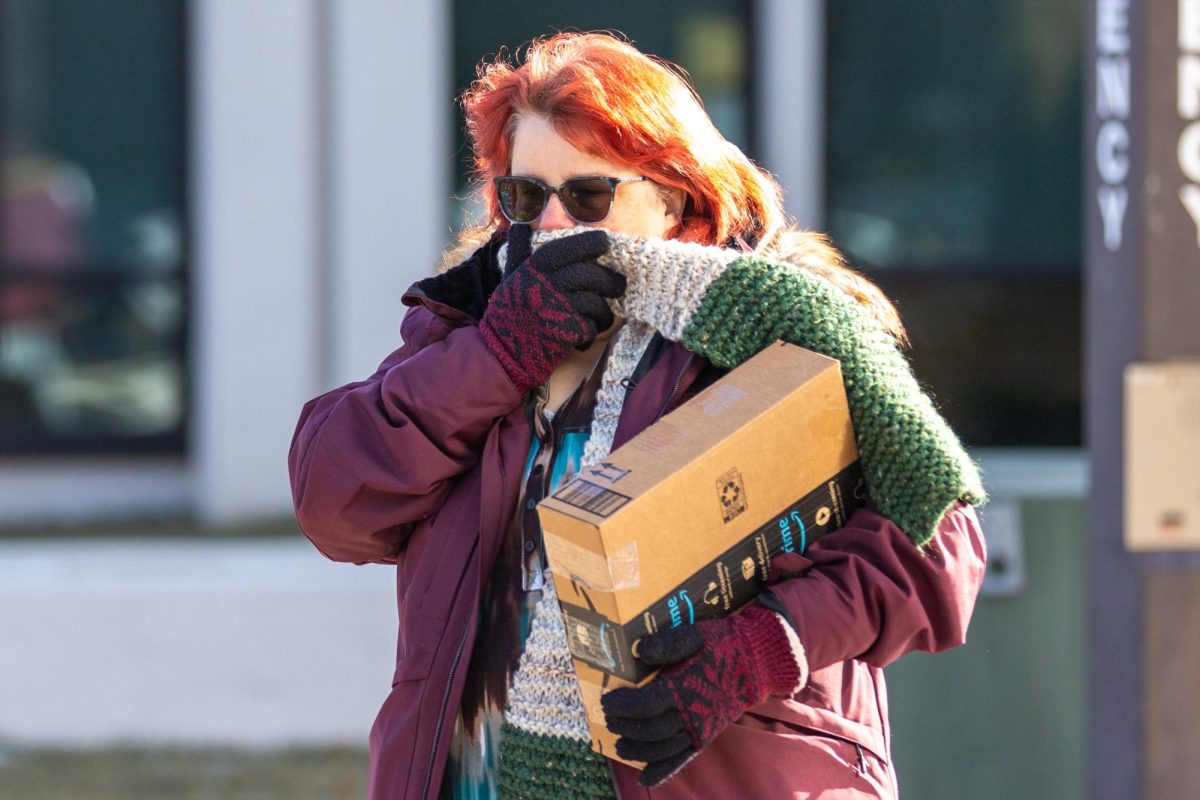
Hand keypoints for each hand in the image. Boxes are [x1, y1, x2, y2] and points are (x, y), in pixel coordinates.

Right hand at [480, 225, 624, 392]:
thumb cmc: (508, 314)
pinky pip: (591, 326)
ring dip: (603, 312)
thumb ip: (520, 250)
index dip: (590, 243)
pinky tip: (583, 336)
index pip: (568, 248)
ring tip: (601, 316)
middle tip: (618, 286)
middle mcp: (545, 285)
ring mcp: (556, 310)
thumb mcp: (511, 278)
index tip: (604, 242)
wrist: (502, 354)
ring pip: (596, 302)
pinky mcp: (564, 333)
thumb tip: (521, 224)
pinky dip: (591, 331)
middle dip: (610, 281)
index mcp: (533, 270)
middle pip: (590, 275)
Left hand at [600, 603, 805, 787]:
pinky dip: (663, 770)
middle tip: (609, 719)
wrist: (754, 663)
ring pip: (663, 748)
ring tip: (621, 745)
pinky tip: (646, 779)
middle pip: (651, 729)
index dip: (623, 705)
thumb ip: (668, 643)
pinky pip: (682, 758)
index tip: (608, 700)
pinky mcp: (704, 736)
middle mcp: (690, 712)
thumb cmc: (721, 645)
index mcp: (684, 686)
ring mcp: (698, 728)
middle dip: (626, 726)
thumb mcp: (693, 634)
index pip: (646, 704)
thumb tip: (640, 650)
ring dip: (638, 750)